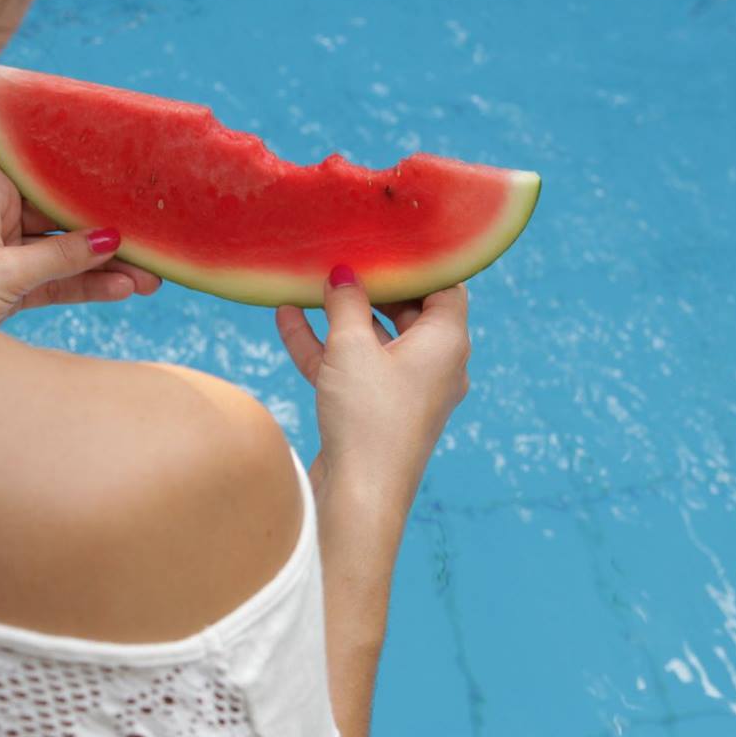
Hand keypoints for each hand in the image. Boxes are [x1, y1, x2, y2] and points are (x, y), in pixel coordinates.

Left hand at [0, 164, 161, 324]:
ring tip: (150, 279)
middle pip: (63, 220)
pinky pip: (55, 280)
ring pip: (64, 254)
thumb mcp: (5, 272)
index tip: (129, 192)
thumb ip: (61, 256)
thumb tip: (112, 238)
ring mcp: (4, 251)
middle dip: (107, 237)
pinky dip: (85, 286)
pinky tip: (122, 290)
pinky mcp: (9, 284)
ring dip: (105, 268)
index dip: (87, 186)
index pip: (47, 179)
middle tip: (152, 248)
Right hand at [274, 269, 471, 520]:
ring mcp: (406, 389)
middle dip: (371, 285)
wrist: (359, 497)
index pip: (444, 285)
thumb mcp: (352, 347)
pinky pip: (353, 367)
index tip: (387, 239)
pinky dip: (326, 345)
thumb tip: (344, 273)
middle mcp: (435, 363)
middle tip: (341, 254)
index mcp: (447, 342)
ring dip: (340, 315)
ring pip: (374, 340)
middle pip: (407, 309)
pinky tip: (287, 318)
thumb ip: (347, 302)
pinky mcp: (377, 410)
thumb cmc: (368, 417)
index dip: (418, 261)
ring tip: (307, 282)